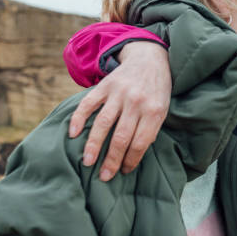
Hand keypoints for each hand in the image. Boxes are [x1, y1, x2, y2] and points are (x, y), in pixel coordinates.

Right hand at [68, 41, 170, 180]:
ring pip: (103, 123)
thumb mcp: (162, 108)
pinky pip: (88, 103)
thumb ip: (150, 128)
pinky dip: (79, 118)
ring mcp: (119, 93)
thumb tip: (133, 155)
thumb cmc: (157, 90)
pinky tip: (73, 134)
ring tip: (87, 161)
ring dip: (93, 145)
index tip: (123, 171)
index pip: (140, 142)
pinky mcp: (105, 85)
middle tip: (104, 176)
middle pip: (121, 137)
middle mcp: (136, 102)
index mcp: (154, 110)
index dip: (131, 160)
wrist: (149, 58)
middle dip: (111, 160)